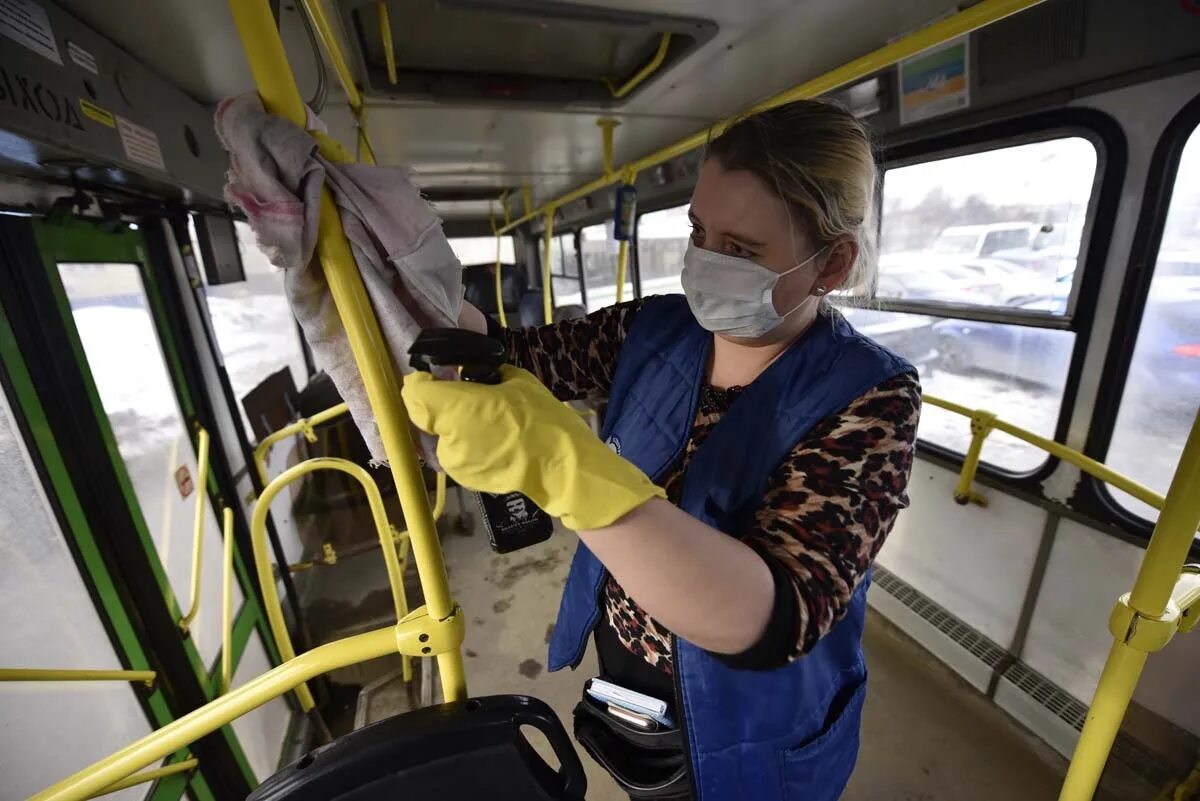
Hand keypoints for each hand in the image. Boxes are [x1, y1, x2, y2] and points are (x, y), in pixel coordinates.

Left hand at [402, 366, 664, 529]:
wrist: (562, 469)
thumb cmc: (542, 420)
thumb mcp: (517, 381)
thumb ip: (485, 372)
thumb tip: (470, 358)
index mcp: (455, 409)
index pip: (414, 392)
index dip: (422, 381)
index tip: (437, 374)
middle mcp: (445, 438)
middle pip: (424, 414)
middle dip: (439, 403)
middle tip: (466, 393)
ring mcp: (453, 463)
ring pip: (439, 434)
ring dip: (453, 424)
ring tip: (485, 419)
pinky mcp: (464, 479)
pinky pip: (455, 452)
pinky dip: (465, 443)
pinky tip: (492, 440)